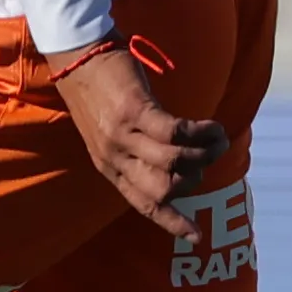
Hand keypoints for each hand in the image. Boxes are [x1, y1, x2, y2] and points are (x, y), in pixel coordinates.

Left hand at [55, 44, 224, 238]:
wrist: (75, 56)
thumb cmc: (99, 93)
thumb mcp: (109, 133)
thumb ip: (135, 152)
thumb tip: (176, 165)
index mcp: (108, 166)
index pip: (142, 204)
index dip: (171, 221)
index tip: (196, 236)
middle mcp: (113, 157)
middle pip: (163, 190)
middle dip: (192, 180)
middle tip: (205, 159)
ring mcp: (122, 135)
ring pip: (173, 162)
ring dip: (204, 154)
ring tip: (217, 141)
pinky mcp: (134, 111)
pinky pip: (175, 133)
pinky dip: (200, 133)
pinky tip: (212, 128)